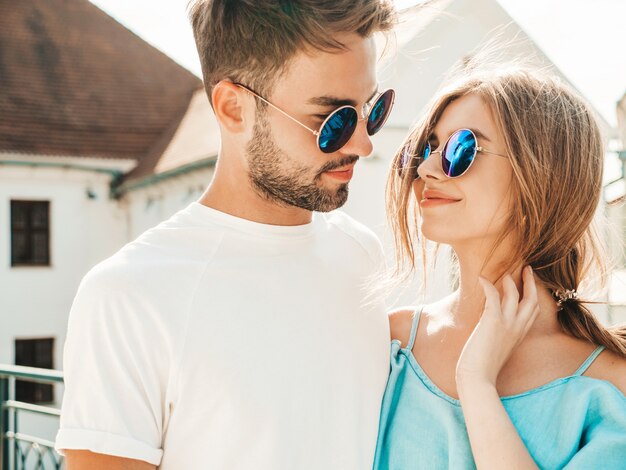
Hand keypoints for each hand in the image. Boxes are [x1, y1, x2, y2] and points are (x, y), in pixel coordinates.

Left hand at [456, 266, 539, 389]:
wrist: (477, 378)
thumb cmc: (482, 366)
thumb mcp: (497, 348)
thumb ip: (500, 334)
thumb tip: (490, 324)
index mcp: (519, 335)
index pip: (534, 311)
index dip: (533, 295)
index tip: (530, 283)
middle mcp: (517, 329)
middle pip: (531, 300)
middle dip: (530, 283)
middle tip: (526, 269)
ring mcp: (507, 325)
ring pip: (514, 295)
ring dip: (510, 282)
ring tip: (504, 273)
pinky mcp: (493, 322)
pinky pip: (493, 297)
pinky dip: (488, 285)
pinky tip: (481, 278)